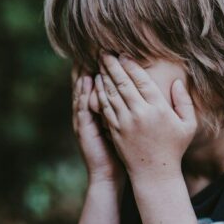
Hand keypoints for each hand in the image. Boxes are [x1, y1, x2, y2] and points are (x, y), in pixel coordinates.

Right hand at [71, 60, 125, 189]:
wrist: (109, 176)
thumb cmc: (121, 154)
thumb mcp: (124, 129)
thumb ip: (128, 111)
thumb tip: (141, 95)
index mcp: (101, 112)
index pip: (100, 86)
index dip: (102, 69)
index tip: (110, 52)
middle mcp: (89, 114)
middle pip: (88, 85)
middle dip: (91, 66)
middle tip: (95, 47)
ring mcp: (84, 121)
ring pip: (83, 92)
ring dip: (84, 74)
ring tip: (86, 56)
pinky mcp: (83, 129)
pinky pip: (83, 107)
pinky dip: (84, 93)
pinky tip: (87, 80)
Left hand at [93, 52, 197, 182]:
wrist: (154, 173)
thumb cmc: (174, 148)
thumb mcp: (188, 125)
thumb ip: (184, 101)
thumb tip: (177, 81)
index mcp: (158, 109)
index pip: (142, 81)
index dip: (131, 66)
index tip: (124, 54)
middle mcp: (140, 114)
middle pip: (123, 84)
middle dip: (112, 66)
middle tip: (104, 52)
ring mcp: (125, 123)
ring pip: (111, 94)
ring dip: (104, 77)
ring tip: (99, 64)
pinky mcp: (115, 131)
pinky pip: (105, 108)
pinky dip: (100, 94)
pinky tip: (98, 84)